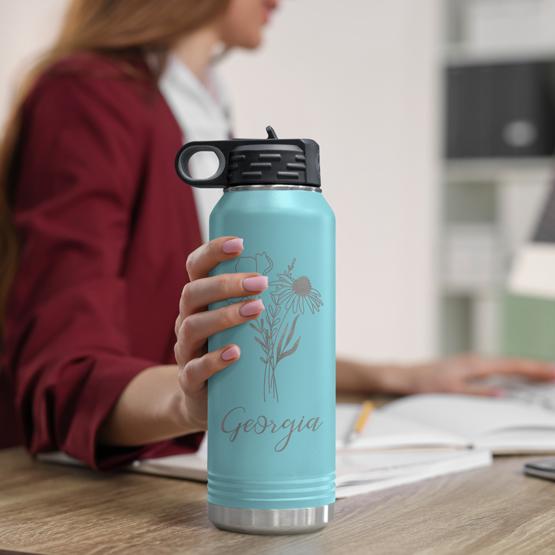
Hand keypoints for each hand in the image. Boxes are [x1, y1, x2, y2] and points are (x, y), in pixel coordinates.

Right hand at [174, 236, 267, 429]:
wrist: (209, 401)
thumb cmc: (238, 352)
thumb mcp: (248, 324)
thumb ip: (269, 305)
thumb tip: (320, 285)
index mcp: (201, 300)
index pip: (197, 267)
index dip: (213, 251)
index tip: (240, 242)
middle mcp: (188, 319)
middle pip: (193, 292)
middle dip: (226, 284)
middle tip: (261, 282)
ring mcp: (186, 351)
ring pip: (193, 326)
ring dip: (225, 315)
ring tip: (257, 310)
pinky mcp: (189, 381)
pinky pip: (195, 369)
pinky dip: (215, 360)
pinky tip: (235, 353)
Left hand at [405, 354, 554, 396]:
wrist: (407, 376)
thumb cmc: (426, 383)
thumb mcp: (451, 391)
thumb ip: (477, 393)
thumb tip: (502, 395)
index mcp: (476, 365)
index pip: (513, 366)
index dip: (535, 369)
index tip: (554, 371)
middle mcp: (477, 360)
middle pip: (514, 364)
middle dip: (537, 368)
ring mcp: (474, 363)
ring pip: (507, 366)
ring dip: (526, 370)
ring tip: (547, 375)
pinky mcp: (469, 367)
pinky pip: (497, 369)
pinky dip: (513, 372)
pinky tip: (519, 377)